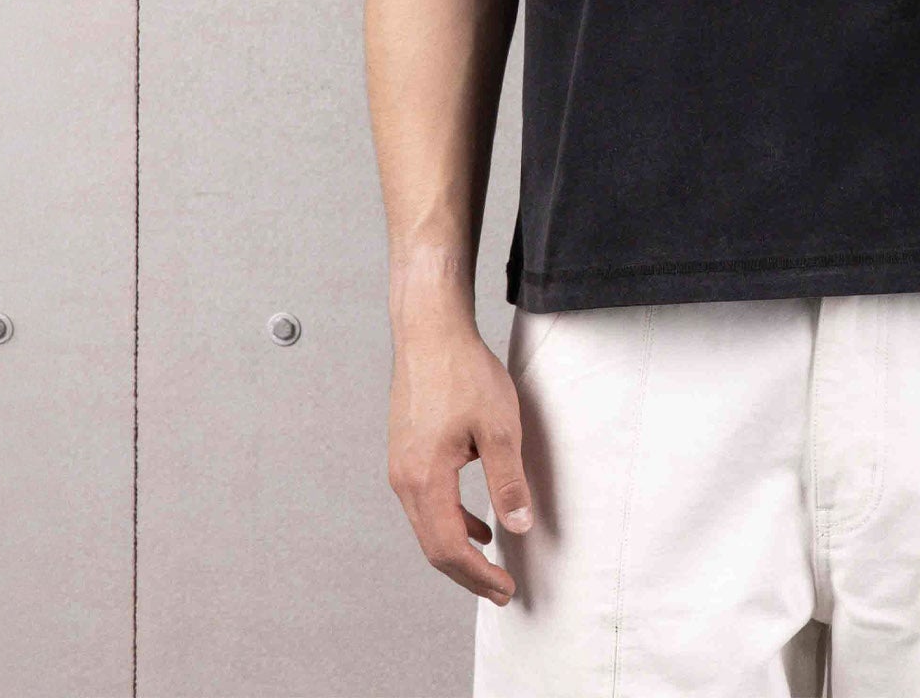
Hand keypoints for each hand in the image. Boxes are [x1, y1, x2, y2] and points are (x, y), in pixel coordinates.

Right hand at [386, 320, 534, 605]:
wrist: (430, 331)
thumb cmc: (462, 371)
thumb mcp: (499, 427)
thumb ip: (508, 481)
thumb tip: (519, 526)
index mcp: (424, 479)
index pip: (449, 548)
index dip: (478, 576)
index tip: (505, 588)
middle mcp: (404, 479)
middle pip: (433, 545)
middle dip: (467, 573)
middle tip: (499, 589)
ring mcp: (401, 465)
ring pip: (427, 525)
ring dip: (458, 548)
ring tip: (490, 563)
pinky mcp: (406, 451)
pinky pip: (425, 502)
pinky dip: (450, 521)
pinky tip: (475, 520)